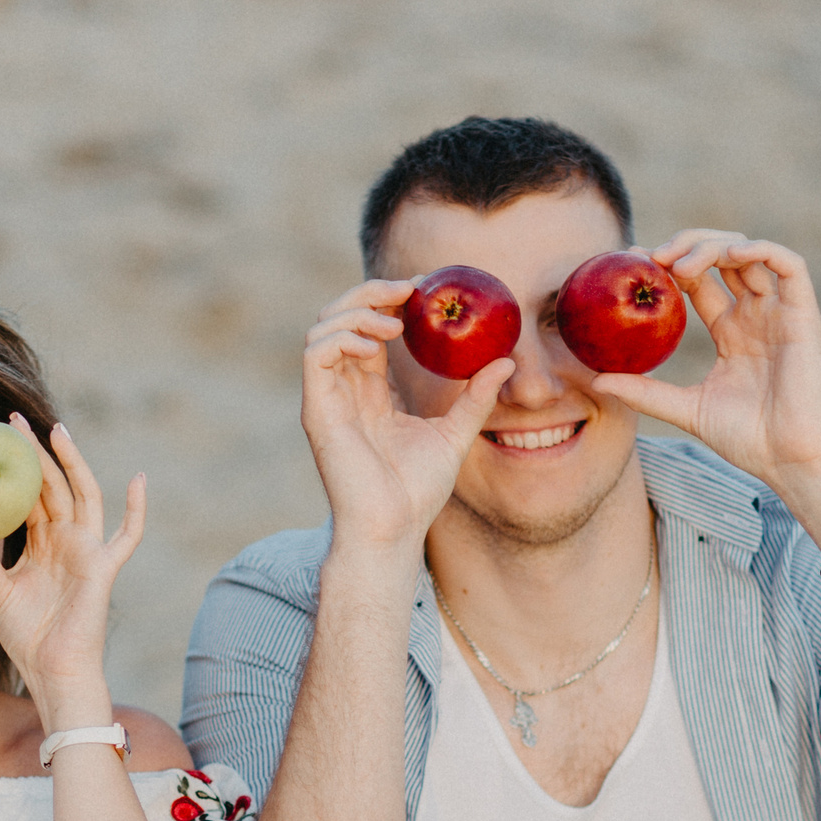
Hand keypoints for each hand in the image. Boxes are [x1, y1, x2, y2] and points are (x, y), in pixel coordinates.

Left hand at [0, 417, 139, 727]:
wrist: (54, 671)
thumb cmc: (28, 639)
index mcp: (41, 546)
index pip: (27, 496)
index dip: (13, 469)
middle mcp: (65, 542)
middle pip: (52, 486)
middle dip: (35, 453)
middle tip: (13, 420)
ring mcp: (86, 552)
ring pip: (83, 496)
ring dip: (73, 463)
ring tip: (59, 431)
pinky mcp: (103, 568)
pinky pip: (126, 536)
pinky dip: (136, 509)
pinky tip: (139, 479)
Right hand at [300, 280, 515, 560]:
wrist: (392, 530)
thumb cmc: (417, 492)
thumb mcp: (455, 434)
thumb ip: (475, 397)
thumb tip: (505, 361)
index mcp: (370, 391)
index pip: (371, 329)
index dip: (391, 301)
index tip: (425, 290)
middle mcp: (344, 389)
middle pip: (341, 318)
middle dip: (372, 293)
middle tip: (411, 290)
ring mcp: (328, 398)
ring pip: (323, 327)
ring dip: (357, 310)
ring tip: (396, 321)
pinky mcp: (317, 410)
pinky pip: (315, 353)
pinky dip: (342, 336)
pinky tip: (375, 342)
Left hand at [587, 232, 820, 499]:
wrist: (790, 461)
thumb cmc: (747, 440)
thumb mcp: (685, 408)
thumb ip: (645, 391)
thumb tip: (596, 380)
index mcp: (731, 330)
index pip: (697, 280)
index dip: (668, 264)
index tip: (633, 262)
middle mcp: (755, 314)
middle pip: (722, 256)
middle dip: (686, 245)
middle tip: (652, 258)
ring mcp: (780, 312)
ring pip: (750, 252)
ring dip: (713, 246)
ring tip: (680, 263)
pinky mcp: (804, 315)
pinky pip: (789, 264)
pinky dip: (761, 249)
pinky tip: (729, 256)